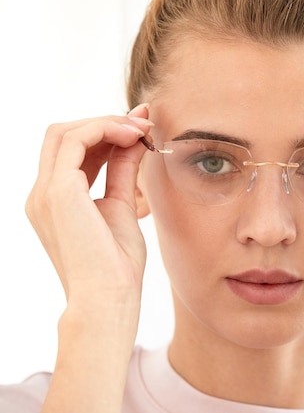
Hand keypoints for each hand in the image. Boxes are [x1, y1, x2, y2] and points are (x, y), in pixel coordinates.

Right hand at [25, 105, 152, 309]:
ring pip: (65, 132)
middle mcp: (43, 194)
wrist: (109, 299)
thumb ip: (123, 171)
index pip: (73, 151)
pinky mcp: (58, 192)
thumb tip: (136, 140)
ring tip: (142, 128)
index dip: (106, 132)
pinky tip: (132, 135)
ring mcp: (46, 192)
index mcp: (55, 201)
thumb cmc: (118, 266)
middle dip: (105, 122)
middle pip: (64, 135)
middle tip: (143, 122)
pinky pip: (75, 140)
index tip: (141, 127)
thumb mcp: (122, 206)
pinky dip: (104, 129)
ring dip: (106, 123)